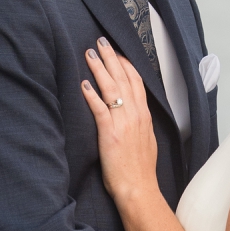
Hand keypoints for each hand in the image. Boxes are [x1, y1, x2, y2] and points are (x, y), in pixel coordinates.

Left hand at [81, 37, 157, 206]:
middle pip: (123, 78)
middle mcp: (135, 115)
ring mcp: (123, 123)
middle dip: (111, 57)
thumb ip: (138, 125)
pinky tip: (83, 83)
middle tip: (101, 41)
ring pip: (111, 88)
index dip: (126, 64)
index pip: (136, 82)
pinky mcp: (110, 133)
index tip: (118, 52)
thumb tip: (132, 116)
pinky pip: (100, 109)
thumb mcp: (145, 142)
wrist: (139, 188)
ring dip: (99, 68)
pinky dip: (92, 94)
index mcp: (144, 116)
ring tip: (89, 53)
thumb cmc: (139, 171)